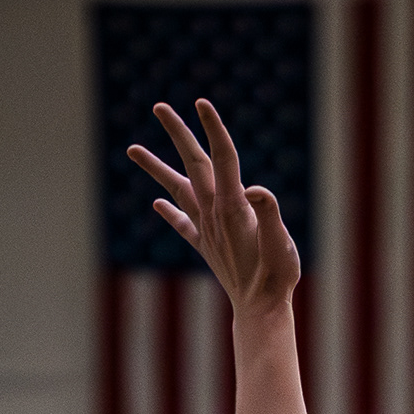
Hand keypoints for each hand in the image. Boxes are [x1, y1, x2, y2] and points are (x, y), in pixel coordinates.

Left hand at [128, 99, 298, 314]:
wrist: (261, 310)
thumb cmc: (278, 276)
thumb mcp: (282, 243)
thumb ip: (270, 213)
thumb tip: (253, 189)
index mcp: (234, 207)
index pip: (223, 157)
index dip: (213, 128)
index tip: (201, 103)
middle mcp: (214, 213)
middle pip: (193, 163)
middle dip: (177, 132)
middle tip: (159, 106)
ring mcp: (207, 229)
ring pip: (177, 189)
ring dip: (155, 167)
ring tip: (131, 149)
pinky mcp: (206, 246)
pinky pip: (183, 225)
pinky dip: (169, 212)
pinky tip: (157, 204)